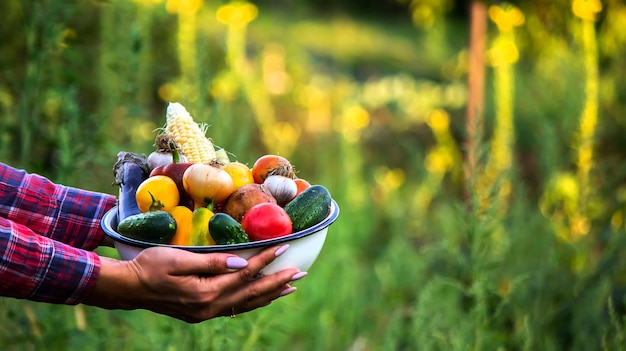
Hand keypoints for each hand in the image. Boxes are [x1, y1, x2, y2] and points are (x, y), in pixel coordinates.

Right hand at [83, 245, 304, 322]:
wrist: (128, 288)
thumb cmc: (149, 266)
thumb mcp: (178, 259)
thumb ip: (212, 263)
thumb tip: (243, 264)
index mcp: (205, 292)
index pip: (245, 273)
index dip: (266, 259)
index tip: (284, 247)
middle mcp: (209, 307)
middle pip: (251, 293)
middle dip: (277, 282)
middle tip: (300, 272)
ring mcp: (205, 313)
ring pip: (245, 304)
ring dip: (269, 294)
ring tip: (290, 286)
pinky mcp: (201, 313)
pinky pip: (234, 308)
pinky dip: (251, 301)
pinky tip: (260, 296)